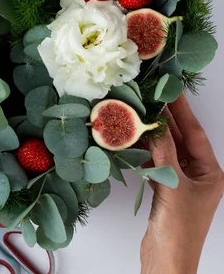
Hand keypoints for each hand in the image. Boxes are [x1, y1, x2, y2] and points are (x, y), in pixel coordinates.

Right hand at [140, 94, 223, 273]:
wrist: (166, 264)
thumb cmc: (178, 230)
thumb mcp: (173, 185)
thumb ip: (164, 151)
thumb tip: (156, 121)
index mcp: (211, 173)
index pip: (195, 134)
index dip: (183, 110)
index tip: (172, 90)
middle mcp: (200, 176)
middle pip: (182, 140)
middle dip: (167, 120)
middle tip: (153, 96)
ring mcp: (183, 184)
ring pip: (168, 151)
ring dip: (154, 136)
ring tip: (141, 115)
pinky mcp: (167, 192)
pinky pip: (158, 164)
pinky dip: (147, 154)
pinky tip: (136, 143)